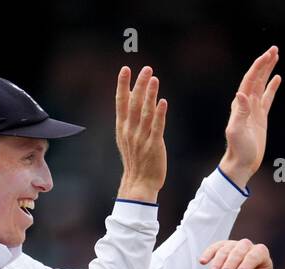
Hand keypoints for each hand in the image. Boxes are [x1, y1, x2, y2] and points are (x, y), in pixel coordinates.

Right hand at [115, 65, 166, 201]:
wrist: (139, 183)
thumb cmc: (136, 161)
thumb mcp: (127, 139)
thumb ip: (129, 122)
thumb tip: (133, 104)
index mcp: (122, 128)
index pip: (121, 102)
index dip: (122, 85)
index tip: (125, 69)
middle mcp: (130, 131)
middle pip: (134, 103)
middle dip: (139, 84)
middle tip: (146, 68)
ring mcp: (141, 138)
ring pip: (145, 112)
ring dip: (150, 94)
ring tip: (154, 78)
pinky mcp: (154, 146)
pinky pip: (157, 127)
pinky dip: (159, 114)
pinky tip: (163, 102)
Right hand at [199, 239, 273, 268]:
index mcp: (260, 252)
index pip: (254, 256)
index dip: (246, 265)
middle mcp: (247, 245)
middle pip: (238, 252)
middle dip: (229, 264)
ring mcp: (234, 244)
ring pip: (225, 250)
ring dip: (218, 262)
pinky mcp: (223, 246)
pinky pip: (215, 247)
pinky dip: (208, 253)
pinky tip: (202, 261)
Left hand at [218, 47, 280, 189]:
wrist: (242, 163)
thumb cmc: (239, 149)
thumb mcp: (237, 131)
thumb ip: (240, 112)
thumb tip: (241, 94)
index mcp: (240, 103)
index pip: (250, 80)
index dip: (259, 66)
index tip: (268, 55)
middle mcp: (246, 103)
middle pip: (257, 78)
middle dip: (265, 63)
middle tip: (274, 49)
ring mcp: (254, 109)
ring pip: (262, 84)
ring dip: (268, 70)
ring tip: (275, 56)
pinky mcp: (261, 117)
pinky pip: (267, 97)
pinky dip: (272, 87)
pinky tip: (277, 78)